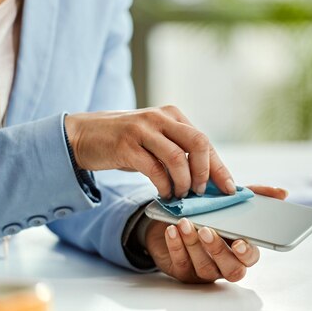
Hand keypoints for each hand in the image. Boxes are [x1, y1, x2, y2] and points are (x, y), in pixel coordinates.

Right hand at [65, 106, 232, 198]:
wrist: (82, 135)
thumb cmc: (125, 143)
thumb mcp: (155, 140)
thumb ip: (178, 151)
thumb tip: (208, 179)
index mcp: (172, 115)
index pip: (204, 141)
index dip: (219, 166)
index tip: (229, 187)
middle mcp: (160, 118)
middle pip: (198, 143)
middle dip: (206, 172)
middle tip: (202, 192)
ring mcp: (143, 130)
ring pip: (178, 158)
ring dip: (184, 182)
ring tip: (181, 194)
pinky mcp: (126, 145)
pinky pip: (155, 169)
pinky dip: (164, 185)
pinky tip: (164, 193)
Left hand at [145, 186, 287, 283]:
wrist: (173, 219)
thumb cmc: (208, 211)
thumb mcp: (230, 199)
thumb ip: (256, 195)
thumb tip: (282, 192)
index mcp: (241, 248)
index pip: (251, 258)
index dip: (246, 252)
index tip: (239, 242)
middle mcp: (226, 263)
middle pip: (231, 269)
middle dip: (218, 249)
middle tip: (206, 230)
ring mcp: (205, 270)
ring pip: (204, 266)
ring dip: (193, 244)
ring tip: (184, 223)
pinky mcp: (183, 272)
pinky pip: (181, 264)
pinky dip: (176, 246)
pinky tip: (173, 230)